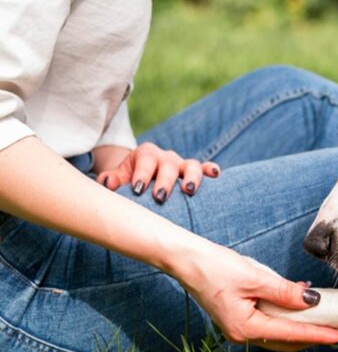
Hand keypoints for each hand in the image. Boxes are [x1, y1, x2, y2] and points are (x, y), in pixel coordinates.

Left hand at [94, 142, 219, 202]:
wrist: (139, 178)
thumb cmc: (127, 181)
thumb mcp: (116, 177)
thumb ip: (110, 179)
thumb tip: (108, 183)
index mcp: (145, 154)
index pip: (145, 160)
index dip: (141, 174)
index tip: (136, 189)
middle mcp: (166, 157)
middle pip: (168, 165)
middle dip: (165, 181)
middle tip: (160, 197)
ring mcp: (181, 165)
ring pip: (191, 165)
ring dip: (192, 177)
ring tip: (190, 191)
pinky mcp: (194, 173)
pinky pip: (205, 169)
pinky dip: (211, 171)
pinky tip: (215, 175)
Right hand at [174, 241, 337, 351]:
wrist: (187, 260)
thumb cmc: (215, 267)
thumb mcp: (255, 277)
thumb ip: (285, 291)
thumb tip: (312, 300)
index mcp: (246, 328)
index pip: (291, 335)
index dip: (318, 335)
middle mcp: (242, 334)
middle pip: (286, 341)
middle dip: (313, 337)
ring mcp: (239, 327)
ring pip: (278, 333)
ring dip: (300, 327)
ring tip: (325, 321)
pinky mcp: (238, 316)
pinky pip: (269, 321)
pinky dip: (286, 316)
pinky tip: (299, 303)